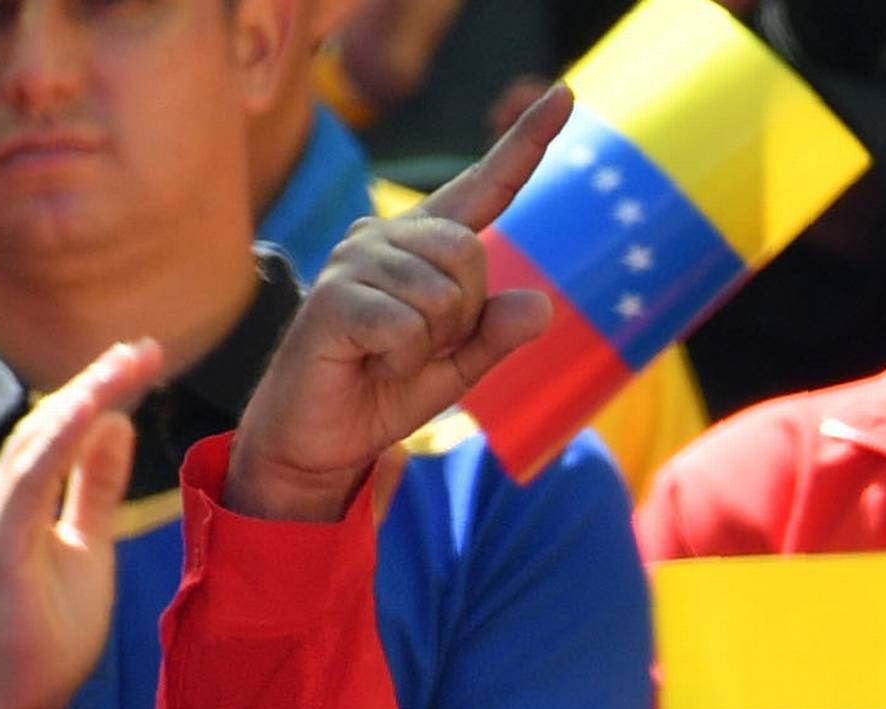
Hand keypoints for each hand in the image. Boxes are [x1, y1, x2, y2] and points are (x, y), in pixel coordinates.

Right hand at [0, 338, 164, 708]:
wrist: (15, 696)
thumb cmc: (49, 628)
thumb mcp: (91, 542)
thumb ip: (97, 487)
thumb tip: (119, 426)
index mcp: (25, 494)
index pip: (67, 428)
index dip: (105, 389)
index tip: (149, 357)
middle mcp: (2, 494)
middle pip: (53, 421)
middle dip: (101, 381)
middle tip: (149, 347)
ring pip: (39, 439)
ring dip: (85, 397)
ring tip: (128, 363)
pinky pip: (30, 480)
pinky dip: (58, 441)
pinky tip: (91, 411)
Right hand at [225, 84, 570, 522]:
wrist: (321, 437)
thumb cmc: (386, 388)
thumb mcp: (461, 367)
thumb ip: (498, 334)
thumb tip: (543, 304)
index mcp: (425, 246)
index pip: (485, 188)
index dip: (526, 144)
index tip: (565, 95)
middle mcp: (386, 237)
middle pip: (471, 256)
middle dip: (463, 318)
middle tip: (421, 348)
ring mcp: (355, 261)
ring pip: (442, 296)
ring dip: (430, 346)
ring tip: (391, 356)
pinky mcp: (334, 297)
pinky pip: (407, 327)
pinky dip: (403, 361)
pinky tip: (371, 363)